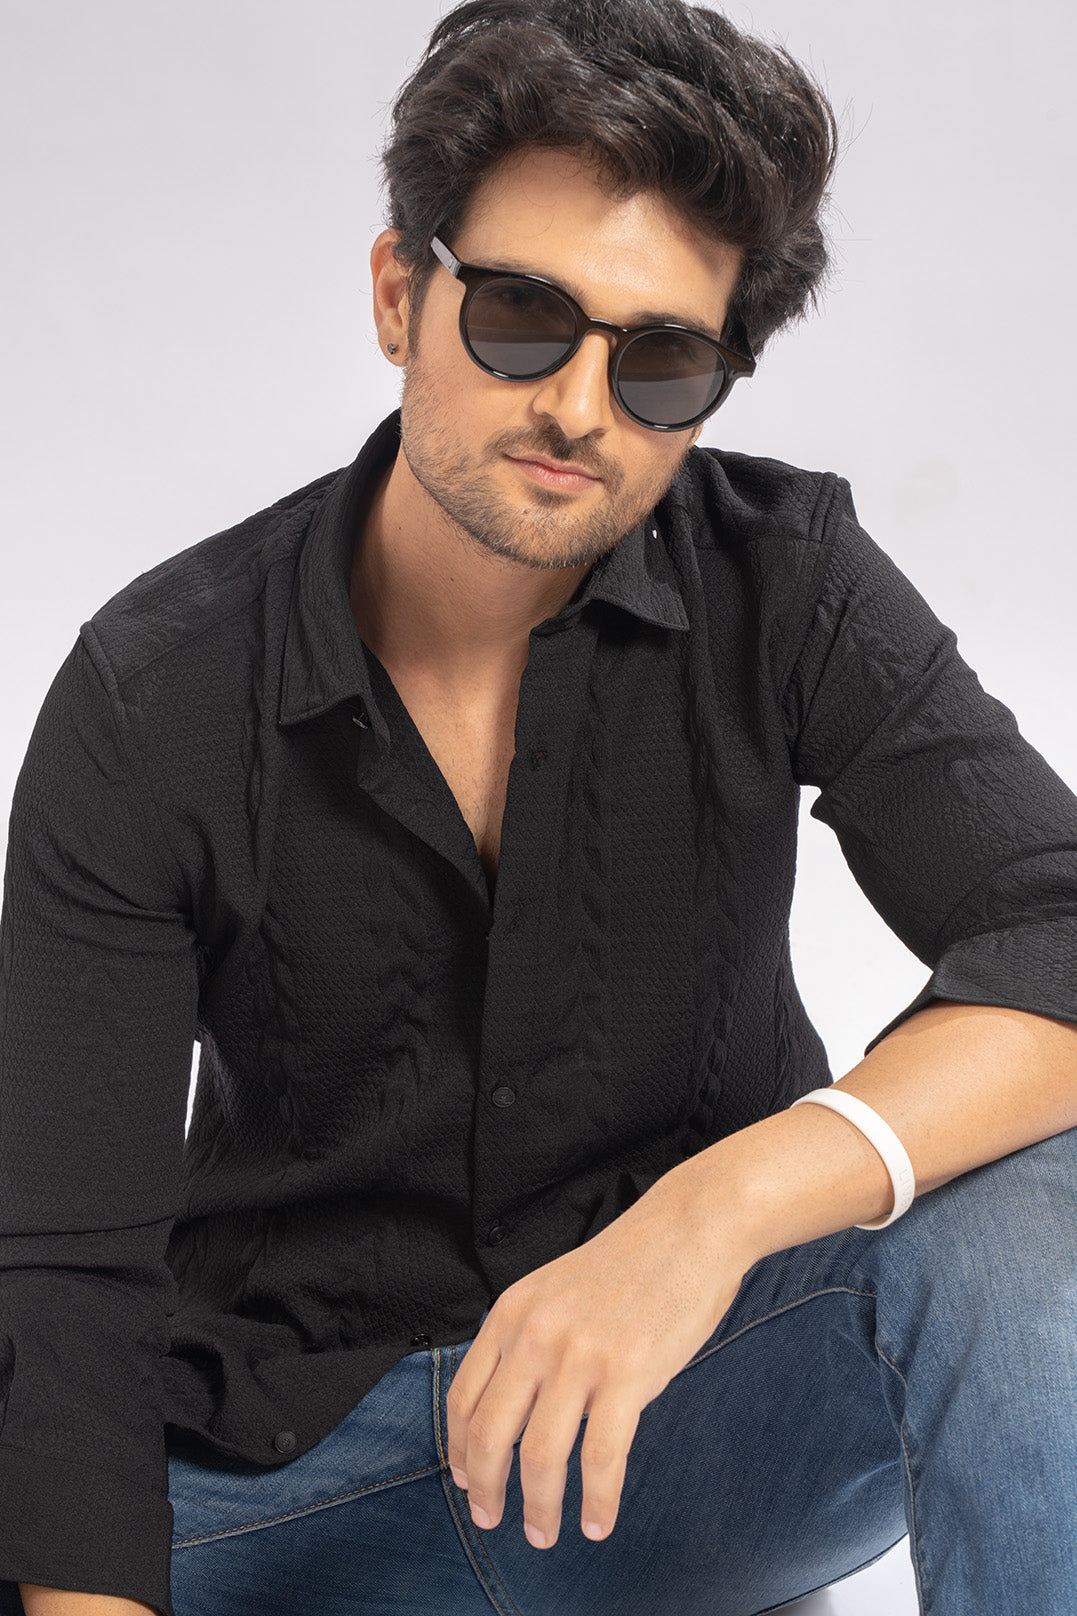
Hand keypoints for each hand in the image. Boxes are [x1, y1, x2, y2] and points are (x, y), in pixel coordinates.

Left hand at [445, 1158, 756, 1550]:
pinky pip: (601, 1458)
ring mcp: (579, 1355)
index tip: (467, 1481)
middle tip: (493, 1520)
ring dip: (540, 1507)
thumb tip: (513, 1409)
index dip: (461, 1450)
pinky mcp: (627, 1373)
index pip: (465, 1397)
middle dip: (488, 1490)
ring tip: (545, 1533)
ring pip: (540, 1455)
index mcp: (511, 1313)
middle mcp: (535, 1334)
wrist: (689, 1229)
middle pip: (490, 1434)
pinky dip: (596, 1501)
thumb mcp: (555, 1290)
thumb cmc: (630, 1265)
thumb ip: (528, 1339)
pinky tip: (598, 1521)